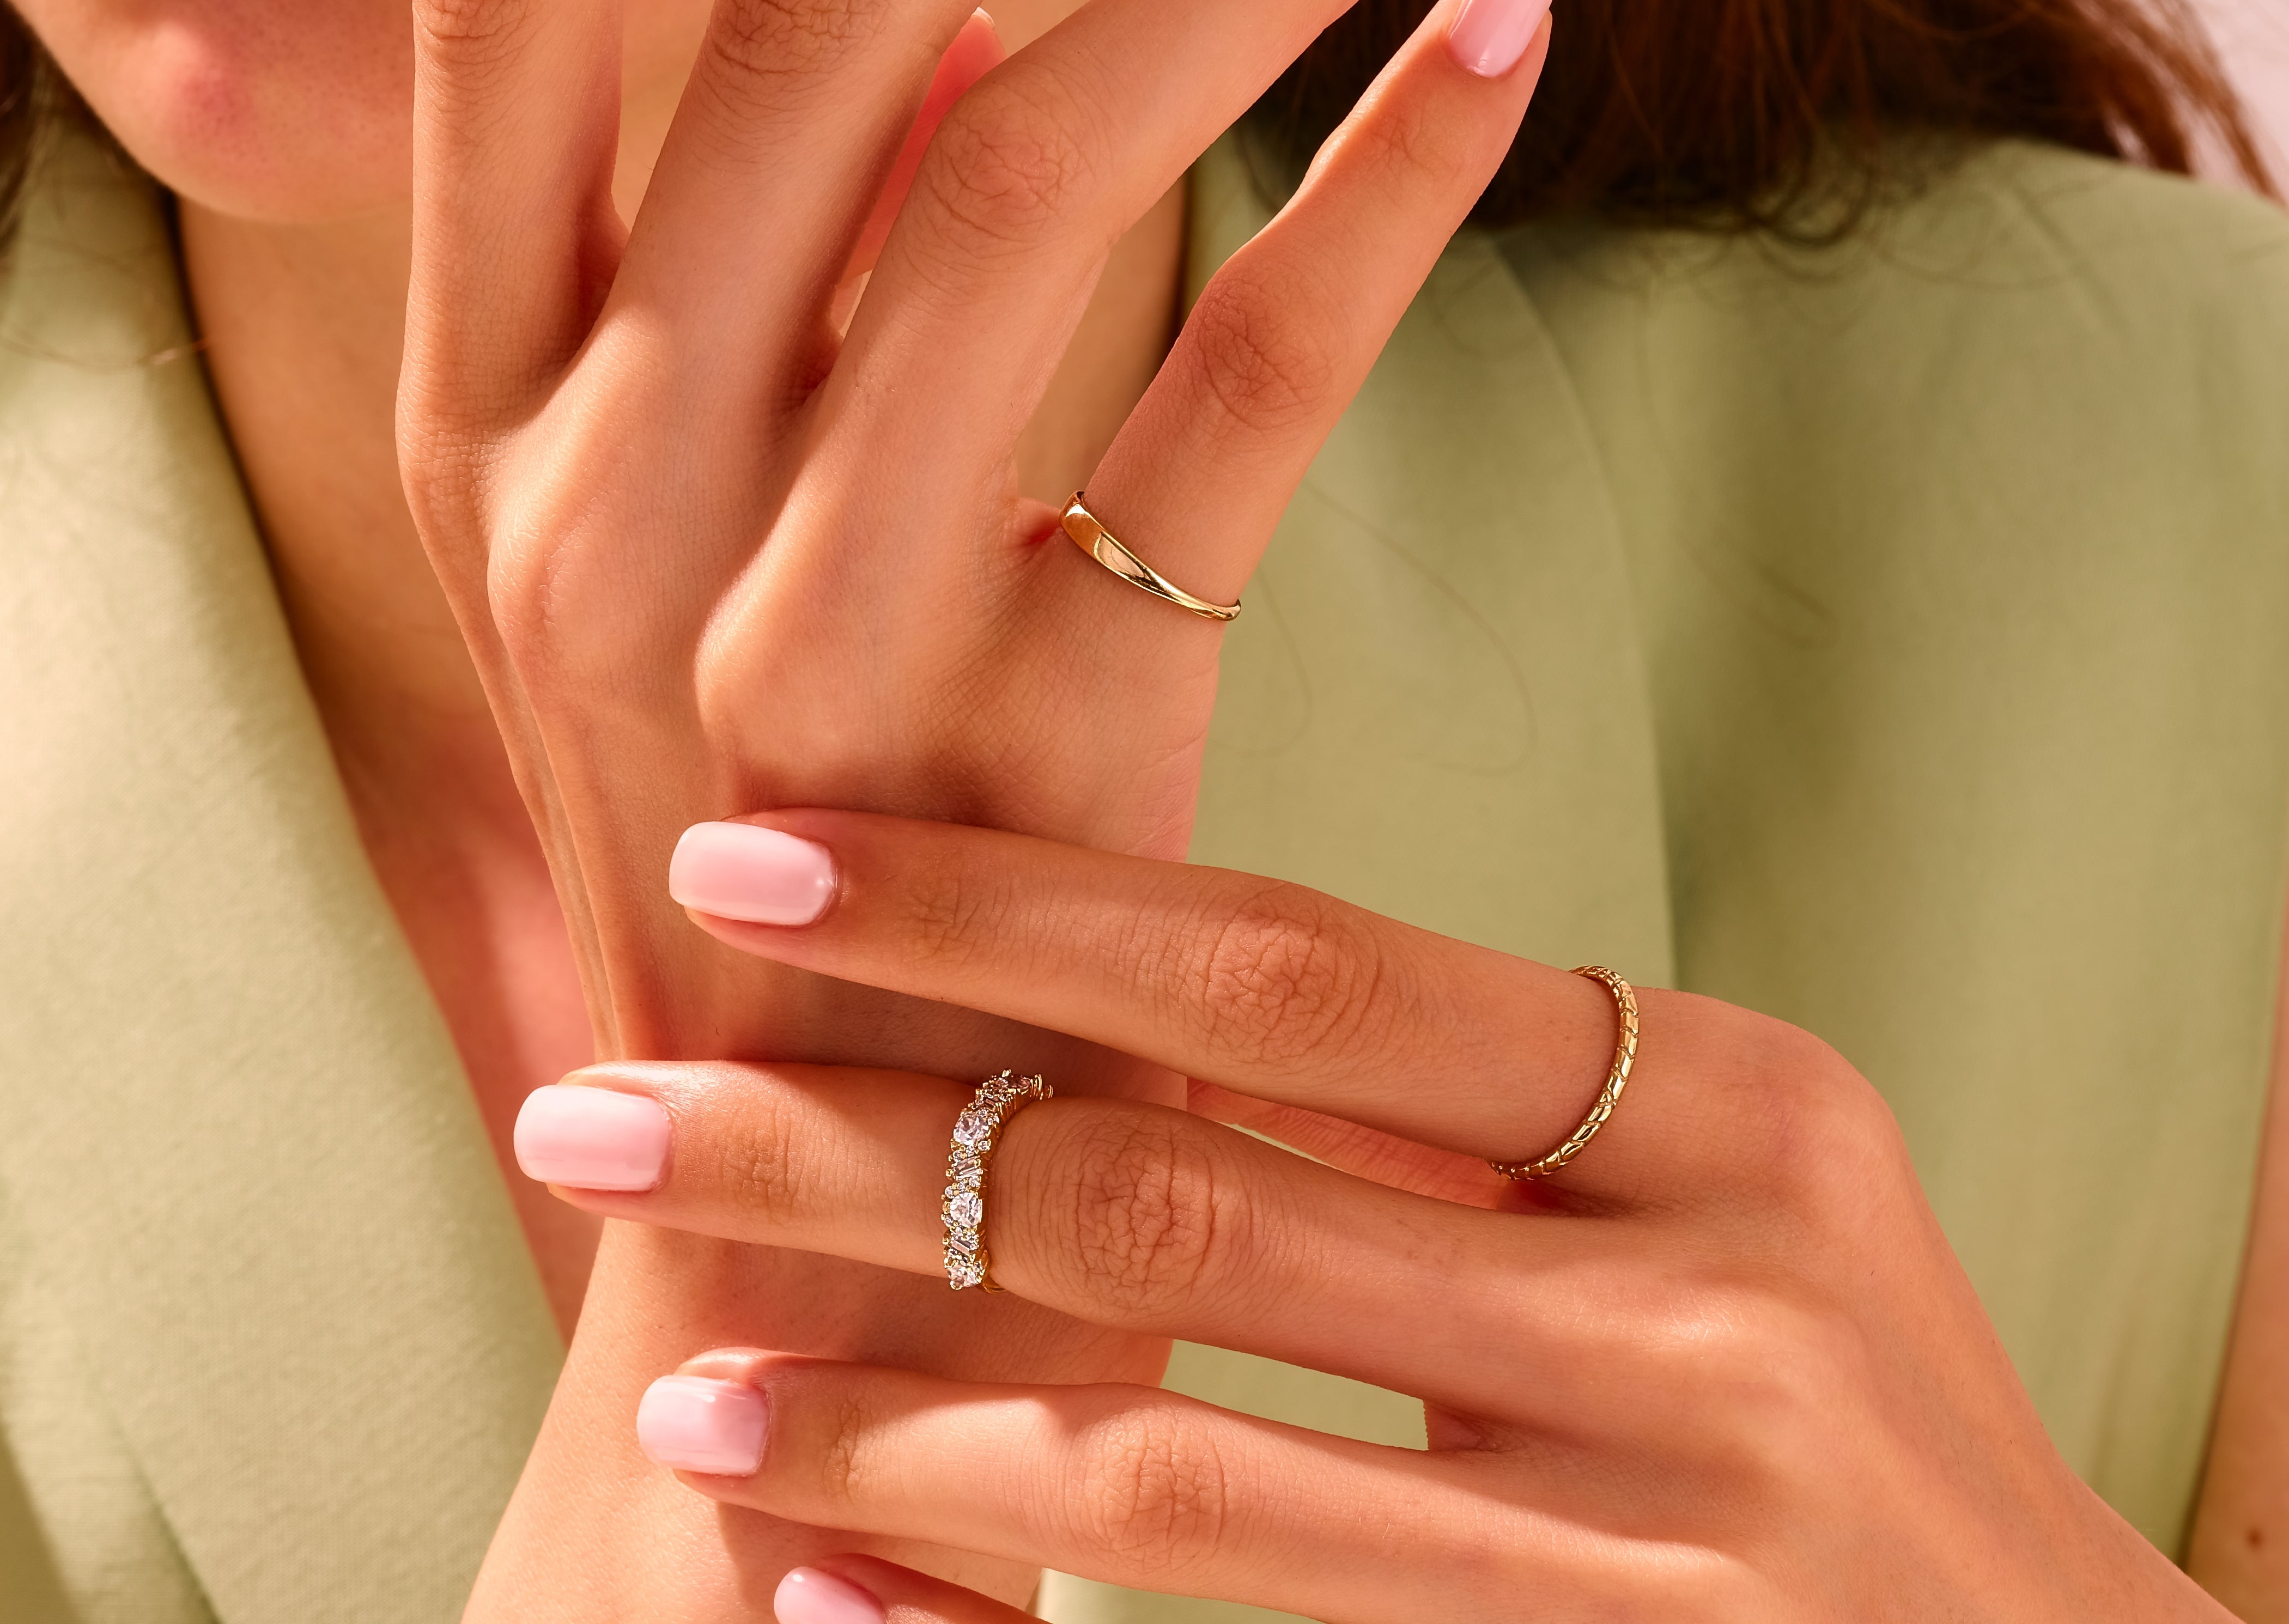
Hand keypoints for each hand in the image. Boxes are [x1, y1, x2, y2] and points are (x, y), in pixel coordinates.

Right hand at [399, 0, 1552, 1613]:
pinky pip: (1226, 398)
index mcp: (486, 426)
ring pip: (1024, 178)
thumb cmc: (769, 859)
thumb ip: (776, 302)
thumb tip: (944, 43)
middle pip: (797, 27)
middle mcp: (600, 502)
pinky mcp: (1047, 737)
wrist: (811, 1219)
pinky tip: (1497, 33)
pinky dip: (1380, 188)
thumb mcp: (673, 576)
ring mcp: (808, 632)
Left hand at [528, 808, 2229, 1622]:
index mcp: (1724, 1109)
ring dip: (884, 1425)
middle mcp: (1705, 1303)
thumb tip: (1094, 1009)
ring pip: (1166, 1454)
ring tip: (681, 1392)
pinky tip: (828, 1599)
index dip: (995, 911)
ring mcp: (1666, 1542)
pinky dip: (1000, 1613)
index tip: (755, 870)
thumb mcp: (1704, 1198)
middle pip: (1177, 1193)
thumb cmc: (1822, 1394)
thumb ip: (1450, 1117)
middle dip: (849, 1147)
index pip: (1288, 968)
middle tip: (598, 1111)